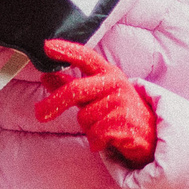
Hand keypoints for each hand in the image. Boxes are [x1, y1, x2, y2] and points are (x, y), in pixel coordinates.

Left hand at [34, 39, 157, 166]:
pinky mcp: (126, 124)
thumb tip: (45, 76)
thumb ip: (70, 85)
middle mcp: (116, 84)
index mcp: (108, 73)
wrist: (149, 134)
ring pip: (84, 118)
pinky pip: (95, 135)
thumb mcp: (95, 94)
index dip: (67, 50)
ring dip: (87, 127)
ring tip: (103, 127)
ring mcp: (122, 103)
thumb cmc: (117, 110)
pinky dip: (96, 142)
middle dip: (54, 103)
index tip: (47, 46)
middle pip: (76, 90)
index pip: (86, 56)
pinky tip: (108, 139)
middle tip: (39, 114)